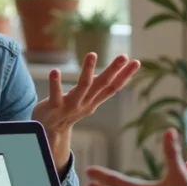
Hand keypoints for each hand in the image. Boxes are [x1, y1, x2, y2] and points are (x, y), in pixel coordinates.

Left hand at [33, 53, 139, 170]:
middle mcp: (85, 103)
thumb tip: (115, 72)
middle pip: (102, 85)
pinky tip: (55, 71)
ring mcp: (71, 106)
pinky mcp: (54, 108)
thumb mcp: (87, 99)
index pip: (113, 87)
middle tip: (123, 56)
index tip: (136, 62)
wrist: (49, 131)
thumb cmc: (68, 109)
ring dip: (88, 71)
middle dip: (113, 70)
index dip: (125, 76)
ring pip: (82, 87)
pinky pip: (55, 95)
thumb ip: (99, 87)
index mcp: (94, 100)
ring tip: (92, 54)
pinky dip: (55, 83)